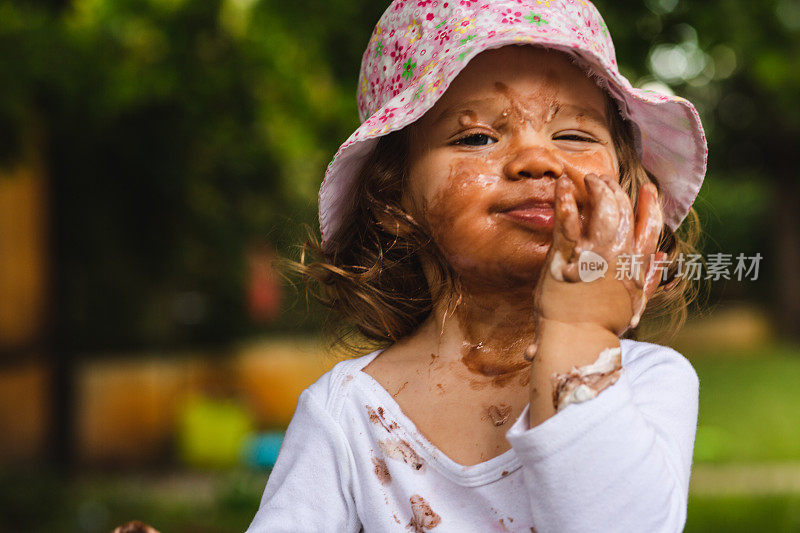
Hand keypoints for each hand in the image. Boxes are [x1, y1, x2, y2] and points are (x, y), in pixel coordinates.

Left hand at [532, 173, 664, 337]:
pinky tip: (562, 185)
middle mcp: (620, 254)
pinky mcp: (569, 253)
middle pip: (625, 210)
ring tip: (588, 179)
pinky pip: (568, 219)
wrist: (578, 339)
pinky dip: (565, 198)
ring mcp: (595, 252)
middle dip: (616, 190)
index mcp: (636, 265)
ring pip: (603, 208)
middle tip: (605, 180)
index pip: (651, 226)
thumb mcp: (633, 302)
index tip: (648, 189)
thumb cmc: (602, 324)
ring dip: (597, 188)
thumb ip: (648, 278)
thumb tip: (660, 257)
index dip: (651, 205)